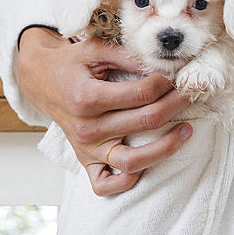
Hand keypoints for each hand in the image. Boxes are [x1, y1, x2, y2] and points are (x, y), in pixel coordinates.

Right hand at [17, 28, 192, 196]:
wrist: (40, 82)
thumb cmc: (71, 64)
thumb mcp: (96, 50)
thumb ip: (129, 56)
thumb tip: (164, 64)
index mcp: (87, 97)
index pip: (142, 94)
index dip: (167, 84)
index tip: (179, 75)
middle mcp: (86, 127)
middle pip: (145, 122)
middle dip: (176, 106)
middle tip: (192, 94)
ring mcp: (87, 148)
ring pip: (133, 161)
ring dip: (166, 148)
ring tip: (187, 131)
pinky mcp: (86, 161)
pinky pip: (106, 185)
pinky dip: (127, 182)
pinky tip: (149, 165)